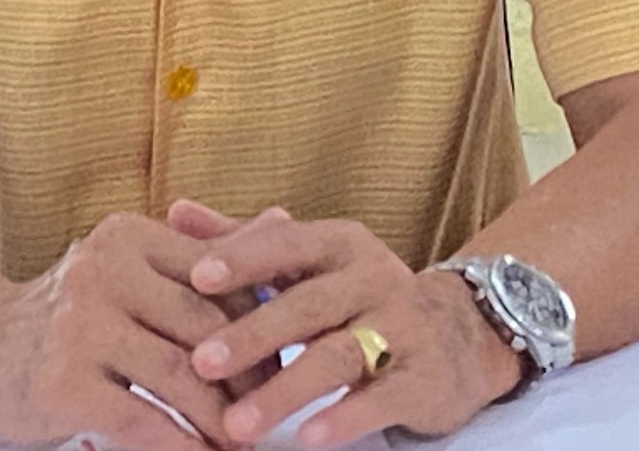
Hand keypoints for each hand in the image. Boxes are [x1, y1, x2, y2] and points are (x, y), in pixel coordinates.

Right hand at [0, 210, 269, 450]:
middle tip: (274, 410)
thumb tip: (282, 218)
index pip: (218, 275)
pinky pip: (143, 420)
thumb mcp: (133, 270)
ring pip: (181, 376)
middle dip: (250, 377)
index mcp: (128, 237)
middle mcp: (104, 270)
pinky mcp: (63, 381)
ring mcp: (80, 325)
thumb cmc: (73, 315)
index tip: (285, 358)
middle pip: (206, 326)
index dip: (260, 319)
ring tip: (245, 444)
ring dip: (222, 421)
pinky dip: (183, 448)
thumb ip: (203, 253)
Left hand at [184, 218, 522, 448]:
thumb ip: (245, 240)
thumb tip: (175, 211)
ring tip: (237, 423)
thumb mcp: (312, 259)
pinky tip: (309, 436)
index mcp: (340, 244)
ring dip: (285, 390)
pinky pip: (382, 397)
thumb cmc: (360, 294)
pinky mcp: (424, 377)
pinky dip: (345, 416)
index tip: (197, 278)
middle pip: (306, 305)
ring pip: (338, 356)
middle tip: (200, 363)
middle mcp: (374, 277)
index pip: (288, 244)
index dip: (245, 259)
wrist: (463, 332)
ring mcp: (404, 327)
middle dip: (251, 335)